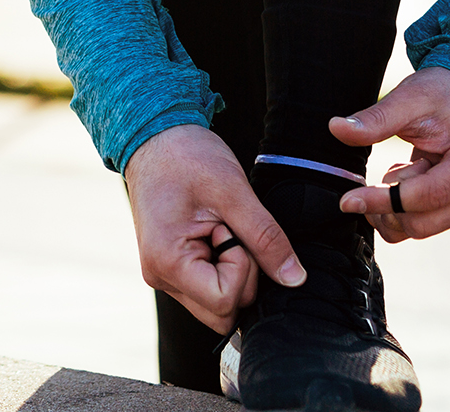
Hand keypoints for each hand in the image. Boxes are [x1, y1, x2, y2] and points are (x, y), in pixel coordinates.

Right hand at [123, 124, 305, 332]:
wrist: (154, 136)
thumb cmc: (187, 156)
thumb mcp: (233, 192)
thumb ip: (266, 238)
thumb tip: (295, 279)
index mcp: (166, 261)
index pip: (225, 300)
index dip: (244, 267)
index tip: (230, 227)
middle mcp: (159, 276)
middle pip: (222, 312)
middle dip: (241, 275)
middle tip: (229, 229)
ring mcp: (163, 274)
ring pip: (217, 304)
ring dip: (233, 272)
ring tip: (220, 229)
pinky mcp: (170, 268)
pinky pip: (207, 288)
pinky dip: (223, 268)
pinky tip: (214, 235)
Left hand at [332, 65, 449, 242]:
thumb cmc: (443, 94)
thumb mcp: (408, 99)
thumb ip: (375, 119)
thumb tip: (335, 128)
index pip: (423, 198)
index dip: (380, 201)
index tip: (346, 199)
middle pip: (421, 224)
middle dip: (389, 202)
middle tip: (391, 166)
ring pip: (419, 229)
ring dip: (395, 204)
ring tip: (404, 166)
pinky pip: (423, 226)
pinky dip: (402, 208)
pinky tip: (408, 178)